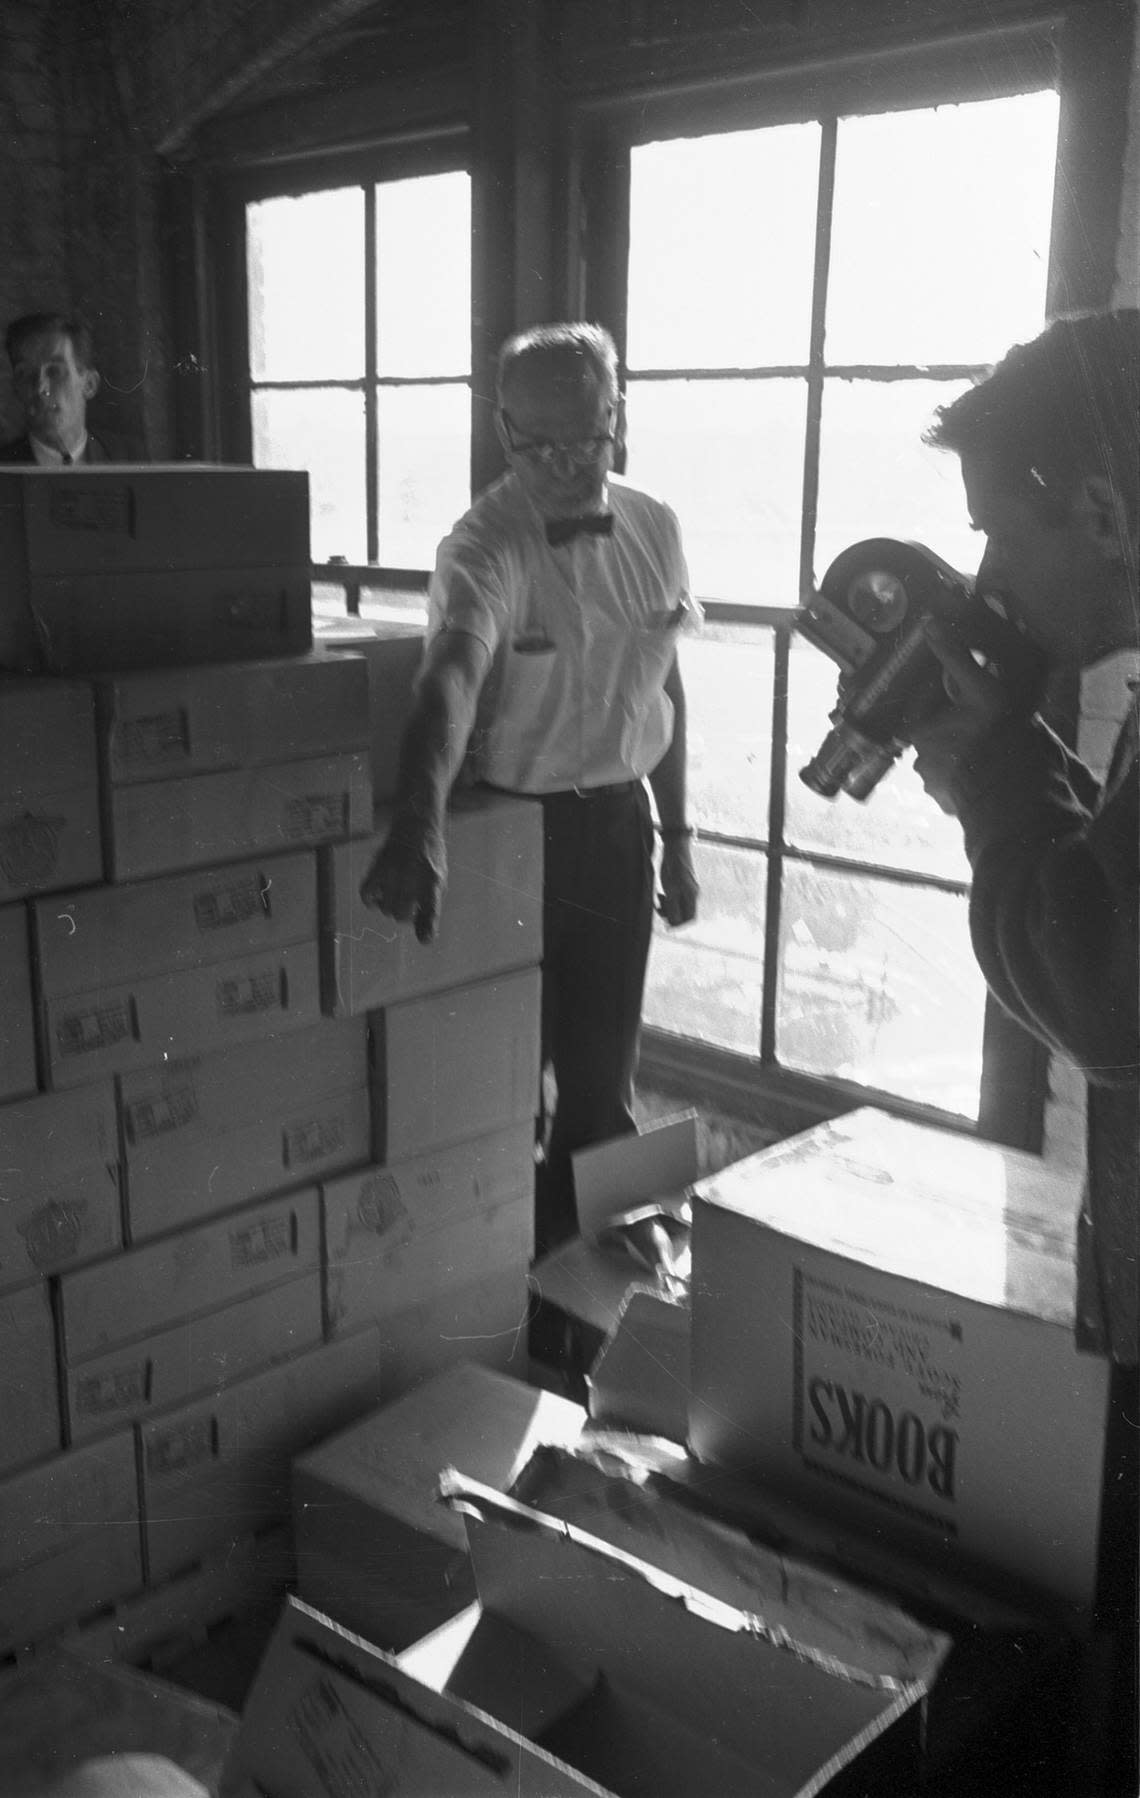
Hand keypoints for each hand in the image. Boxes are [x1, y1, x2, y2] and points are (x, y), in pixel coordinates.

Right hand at [359, 812, 446, 943]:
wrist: (417, 827)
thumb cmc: (430, 859)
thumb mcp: (439, 880)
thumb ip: (431, 907)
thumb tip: (424, 939)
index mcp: (432, 881)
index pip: (431, 908)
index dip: (428, 926)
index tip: (425, 939)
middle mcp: (412, 878)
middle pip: (401, 916)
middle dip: (405, 915)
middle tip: (408, 903)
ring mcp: (393, 873)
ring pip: (385, 909)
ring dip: (389, 907)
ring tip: (396, 893)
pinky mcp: (377, 868)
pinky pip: (366, 895)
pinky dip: (371, 901)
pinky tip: (378, 895)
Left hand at [657, 833, 698, 926]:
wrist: (675, 847)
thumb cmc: (673, 868)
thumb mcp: (670, 889)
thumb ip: (672, 908)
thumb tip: (672, 925)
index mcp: (692, 896)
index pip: (689, 918)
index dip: (678, 924)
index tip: (665, 922)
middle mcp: (693, 893)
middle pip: (684, 913)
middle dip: (670, 913)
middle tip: (659, 906)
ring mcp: (688, 888)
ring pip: (678, 905)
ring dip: (667, 906)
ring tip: (658, 897)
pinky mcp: (682, 883)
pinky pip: (676, 897)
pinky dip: (667, 898)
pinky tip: (660, 892)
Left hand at [911, 622, 1011, 814]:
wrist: (1013, 790)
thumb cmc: (995, 734)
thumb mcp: (980, 688)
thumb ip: (956, 658)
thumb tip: (930, 624)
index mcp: (919, 731)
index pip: (925, 702)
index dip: (945, 690)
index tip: (964, 686)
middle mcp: (918, 759)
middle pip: (934, 729)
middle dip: (952, 720)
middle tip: (979, 714)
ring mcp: (931, 784)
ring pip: (944, 755)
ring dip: (959, 747)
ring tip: (985, 741)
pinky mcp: (946, 802)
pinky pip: (953, 780)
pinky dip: (965, 771)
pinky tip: (984, 766)